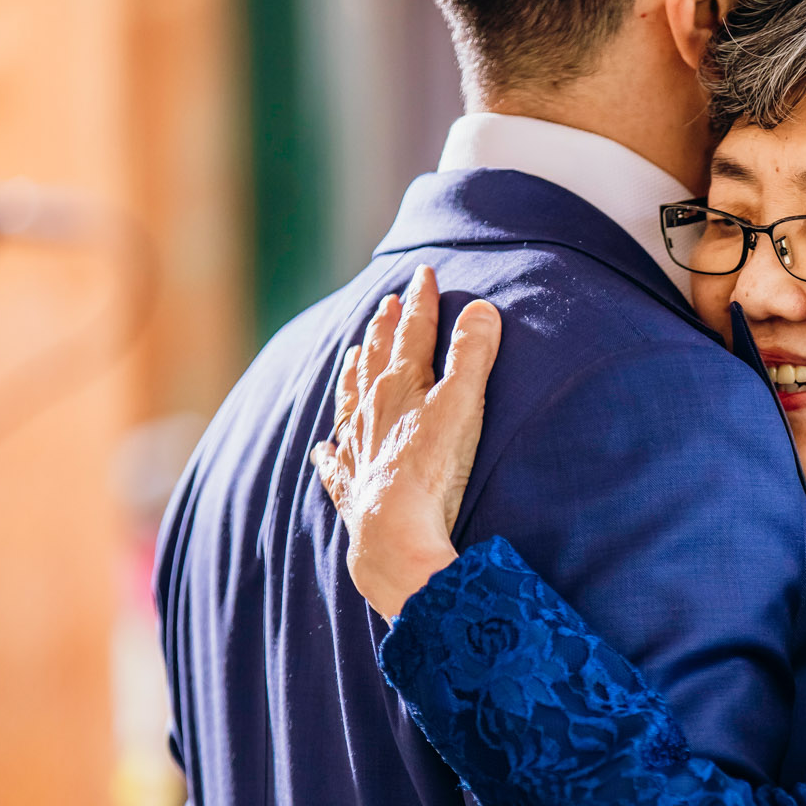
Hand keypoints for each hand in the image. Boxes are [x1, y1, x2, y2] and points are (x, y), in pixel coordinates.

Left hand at [311, 265, 501, 619]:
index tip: (423, 273)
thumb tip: (482, 307)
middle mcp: (372, 410)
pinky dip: (330, 451)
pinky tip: (323, 448)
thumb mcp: (463, 403)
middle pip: (377, 359)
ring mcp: (358, 449)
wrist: (392, 532)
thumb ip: (473, 354)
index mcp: (400, 384)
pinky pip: (335, 463)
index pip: (413, 332)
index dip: (421, 301)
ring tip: (352, 353)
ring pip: (351, 399)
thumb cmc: (431, 468)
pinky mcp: (353, 488)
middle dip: (384, 328)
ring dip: (354, 373)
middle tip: (386, 304)